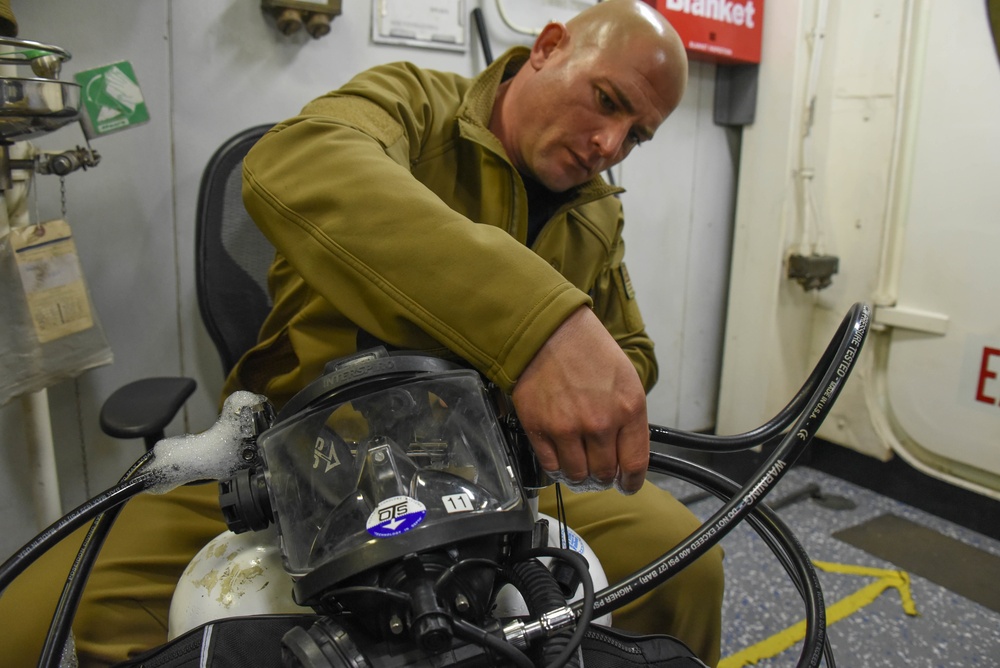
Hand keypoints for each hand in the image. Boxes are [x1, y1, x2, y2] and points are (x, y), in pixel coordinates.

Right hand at [511, 306, 649, 492]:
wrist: (548, 331)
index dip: (631, 482)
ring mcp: (567, 428)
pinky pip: (550, 465)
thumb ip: (629, 417)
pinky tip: (560, 458)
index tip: (628, 486)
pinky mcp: (540, 428)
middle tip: (600, 473)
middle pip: (605, 474)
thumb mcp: (626, 378)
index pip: (635, 464)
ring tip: (579, 466)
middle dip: (604, 478)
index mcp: (629, 409)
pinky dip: (556, 467)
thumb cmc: (587, 349)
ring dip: (580, 476)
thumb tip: (626, 450)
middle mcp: (600, 423)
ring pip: (577, 475)